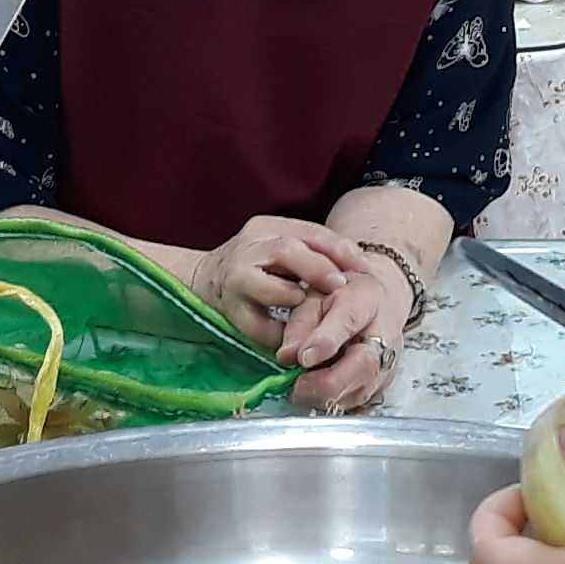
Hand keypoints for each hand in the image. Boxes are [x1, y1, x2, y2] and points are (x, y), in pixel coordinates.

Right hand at [186, 216, 361, 350]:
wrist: (200, 284)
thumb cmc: (253, 269)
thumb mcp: (279, 251)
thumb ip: (310, 252)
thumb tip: (358, 261)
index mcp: (266, 228)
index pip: (309, 232)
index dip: (340, 249)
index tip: (364, 267)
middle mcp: (248, 248)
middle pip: (288, 251)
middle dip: (320, 270)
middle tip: (341, 286)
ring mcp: (235, 279)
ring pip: (270, 286)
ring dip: (297, 299)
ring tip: (314, 311)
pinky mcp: (229, 310)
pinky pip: (259, 324)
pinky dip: (280, 331)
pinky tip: (294, 336)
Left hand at [277, 250, 409, 413]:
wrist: (377, 303)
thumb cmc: (344, 297)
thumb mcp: (316, 296)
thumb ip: (301, 324)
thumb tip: (287, 355)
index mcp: (366, 300)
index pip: (347, 321)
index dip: (324, 342)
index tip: (303, 357)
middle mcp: (385, 334)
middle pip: (362, 367)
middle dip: (323, 383)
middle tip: (294, 383)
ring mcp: (388, 363)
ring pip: (359, 391)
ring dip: (325, 395)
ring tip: (304, 384)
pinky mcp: (383, 384)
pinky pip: (357, 401)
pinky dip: (334, 400)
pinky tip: (320, 389)